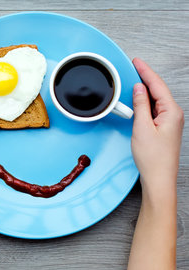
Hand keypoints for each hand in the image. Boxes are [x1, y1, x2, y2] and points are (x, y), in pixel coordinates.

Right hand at [131, 58, 183, 193]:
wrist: (159, 178)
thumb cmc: (153, 158)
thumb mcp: (142, 128)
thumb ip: (140, 106)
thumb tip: (138, 89)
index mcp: (171, 112)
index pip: (157, 85)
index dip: (146, 72)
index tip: (137, 62)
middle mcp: (173, 115)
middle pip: (158, 90)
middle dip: (146, 77)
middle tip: (135, 66)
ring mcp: (169, 122)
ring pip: (156, 99)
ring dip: (145, 90)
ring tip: (134, 80)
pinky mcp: (163, 128)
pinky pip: (154, 109)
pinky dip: (145, 102)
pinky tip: (138, 100)